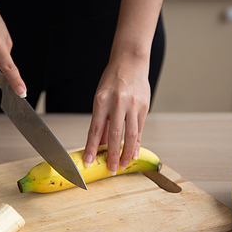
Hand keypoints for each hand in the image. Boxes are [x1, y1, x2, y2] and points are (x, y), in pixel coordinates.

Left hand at [83, 59, 150, 174]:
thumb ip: (101, 121)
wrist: (130, 62)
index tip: (88, 162)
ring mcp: (132, 105)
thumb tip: (98, 144)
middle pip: (114, 135)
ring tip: (122, 165)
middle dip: (111, 155)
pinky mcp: (143, 106)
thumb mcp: (100, 98)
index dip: (91, 148)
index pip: (95, 129)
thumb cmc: (112, 81)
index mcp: (101, 101)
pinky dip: (136, 143)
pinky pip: (139, 129)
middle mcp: (117, 103)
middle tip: (110, 170)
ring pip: (130, 134)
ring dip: (126, 153)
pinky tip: (133, 153)